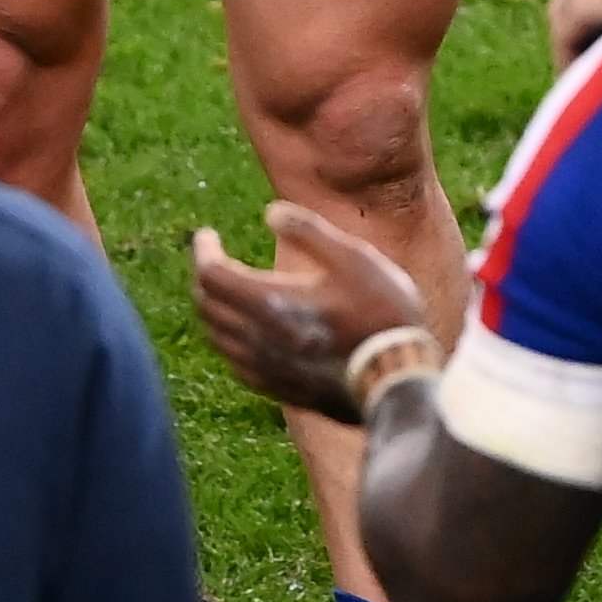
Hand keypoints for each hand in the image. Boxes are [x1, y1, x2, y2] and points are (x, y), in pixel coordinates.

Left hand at [189, 198, 433, 420]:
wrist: (399, 380)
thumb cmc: (382, 314)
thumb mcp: (353, 258)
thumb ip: (309, 230)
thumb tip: (270, 211)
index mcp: (271, 302)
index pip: (211, 275)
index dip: (202, 250)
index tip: (208, 235)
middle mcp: (259, 339)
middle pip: (206, 306)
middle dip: (204, 277)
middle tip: (215, 258)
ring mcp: (266, 369)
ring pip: (216, 337)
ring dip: (213, 309)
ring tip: (226, 291)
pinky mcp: (278, 390)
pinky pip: (235, 362)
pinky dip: (228, 340)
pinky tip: (246, 332)